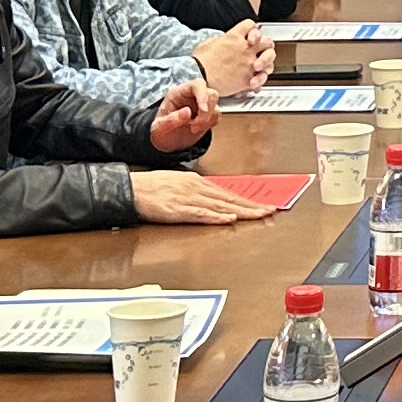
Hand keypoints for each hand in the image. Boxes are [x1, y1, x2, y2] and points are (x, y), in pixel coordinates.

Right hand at [131, 169, 278, 225]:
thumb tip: (214, 199)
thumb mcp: (179, 184)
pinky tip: (228, 219)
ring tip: (258, 215)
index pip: (228, 193)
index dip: (247, 200)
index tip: (263, 205)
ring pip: (220, 206)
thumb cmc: (152, 187)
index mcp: (197, 182)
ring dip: (241, 211)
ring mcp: (187, 199)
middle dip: (251, 206)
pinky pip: (200, 214)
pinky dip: (215, 217)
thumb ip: (197, 192)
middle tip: (270, 210)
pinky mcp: (177, 210)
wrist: (131, 189)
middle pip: (229, 199)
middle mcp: (196, 188)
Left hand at [146, 78, 219, 155]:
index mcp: (179, 93)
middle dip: (207, 112)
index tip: (203, 110)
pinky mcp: (208, 114)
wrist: (166, 141)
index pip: (196, 85)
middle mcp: (192, 96)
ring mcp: (201, 104)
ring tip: (193, 129)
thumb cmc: (160, 131)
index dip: (203, 95)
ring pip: (215, 105)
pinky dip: (209, 124)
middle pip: (211, 94)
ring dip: (207, 120)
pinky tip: (198, 128)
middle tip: (195, 126)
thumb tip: (187, 112)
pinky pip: (216, 116)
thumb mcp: (159, 128)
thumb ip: (170, 120)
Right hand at [195, 27, 269, 97]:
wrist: (198, 76)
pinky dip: (259, 81)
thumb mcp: (208, 43)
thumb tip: (222, 40)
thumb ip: (220, 40)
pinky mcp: (248, 79)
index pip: (250, 25)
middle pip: (267, 41)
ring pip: (270, 58)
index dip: (252, 30)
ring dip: (267, 63)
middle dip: (265, 46)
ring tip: (258, 67)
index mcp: (233, 37)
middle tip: (260, 51)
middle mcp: (244, 48)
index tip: (250, 36)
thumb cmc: (200, 62)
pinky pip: (262, 77)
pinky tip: (253, 82)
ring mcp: (248, 63)